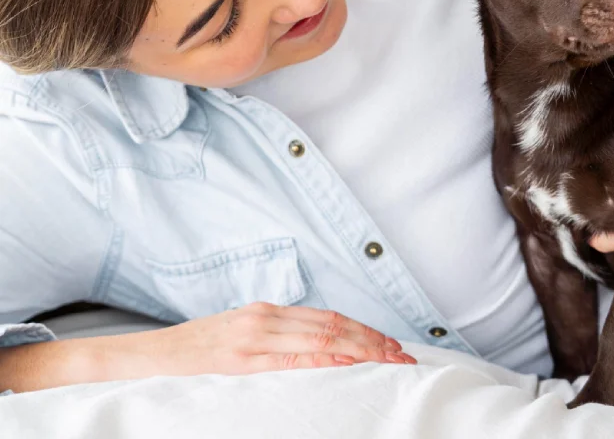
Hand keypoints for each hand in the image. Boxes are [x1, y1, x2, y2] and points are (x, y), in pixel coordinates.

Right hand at [72, 302, 415, 385]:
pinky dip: (321, 355)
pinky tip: (343, 360)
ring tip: (387, 358)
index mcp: (270, 312)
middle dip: (372, 339)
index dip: (364, 330)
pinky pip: (288, 356)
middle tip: (402, 354)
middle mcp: (268, 318)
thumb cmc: (200, 348)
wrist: (154, 354)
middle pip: (333, 324)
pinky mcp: (241, 357)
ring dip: (358, 346)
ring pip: (319, 335)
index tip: (390, 344)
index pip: (329, 318)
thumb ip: (277, 336)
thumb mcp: (243, 335)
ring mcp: (255, 335)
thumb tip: (315, 344)